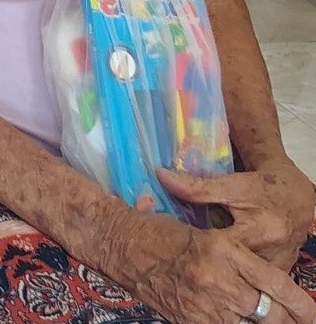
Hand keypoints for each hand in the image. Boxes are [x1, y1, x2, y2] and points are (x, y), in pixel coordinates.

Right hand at [108, 208, 315, 323]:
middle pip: (269, 312)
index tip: (313, 314)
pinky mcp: (190, 319)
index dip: (302, 304)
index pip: (276, 284)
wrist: (119, 243)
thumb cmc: (161, 231)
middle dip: (287, 320)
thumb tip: (269, 287)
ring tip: (269, 319)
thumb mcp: (206, 236)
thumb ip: (238, 262)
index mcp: (224, 249)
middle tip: (301, 321)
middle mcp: (218, 278)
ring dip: (259, 322)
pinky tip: (235, 319)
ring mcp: (203, 303)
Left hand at [162, 161, 315, 270]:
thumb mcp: (232, 184)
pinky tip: (217, 272)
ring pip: (246, 280)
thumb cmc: (263, 187)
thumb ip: (198, 186)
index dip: (199, 248)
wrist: (297, 198)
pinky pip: (255, 281)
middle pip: (235, 269)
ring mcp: (280, 266)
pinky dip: (238, 277)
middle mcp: (274, 254)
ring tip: (196, 269)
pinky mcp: (280, 272)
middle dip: (209, 267)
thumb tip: (161, 176)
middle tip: (182, 263)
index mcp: (262, 230)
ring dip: (224, 275)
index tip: (175, 247)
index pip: (225, 246)